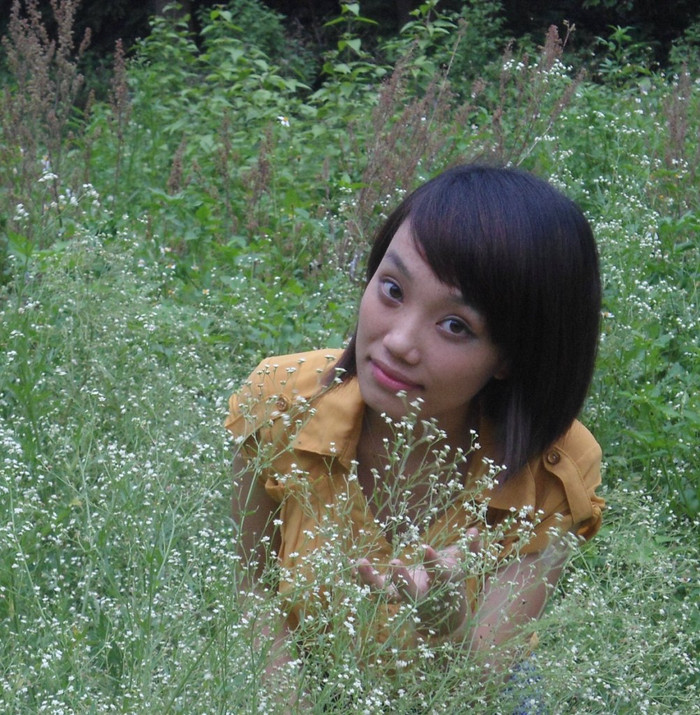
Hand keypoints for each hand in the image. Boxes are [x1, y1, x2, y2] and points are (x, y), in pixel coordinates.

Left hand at [356, 528, 480, 637]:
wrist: (440, 616)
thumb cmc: (451, 582)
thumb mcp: (464, 566)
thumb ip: (470, 549)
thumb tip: (475, 529)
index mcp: (442, 586)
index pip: (439, 575)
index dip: (433, 561)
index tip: (425, 546)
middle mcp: (421, 595)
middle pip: (410, 593)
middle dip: (402, 580)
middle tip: (394, 563)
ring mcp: (402, 597)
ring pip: (384, 595)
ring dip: (370, 580)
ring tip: (359, 562)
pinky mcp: (388, 594)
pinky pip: (371, 590)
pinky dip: (358, 579)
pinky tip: (348, 564)